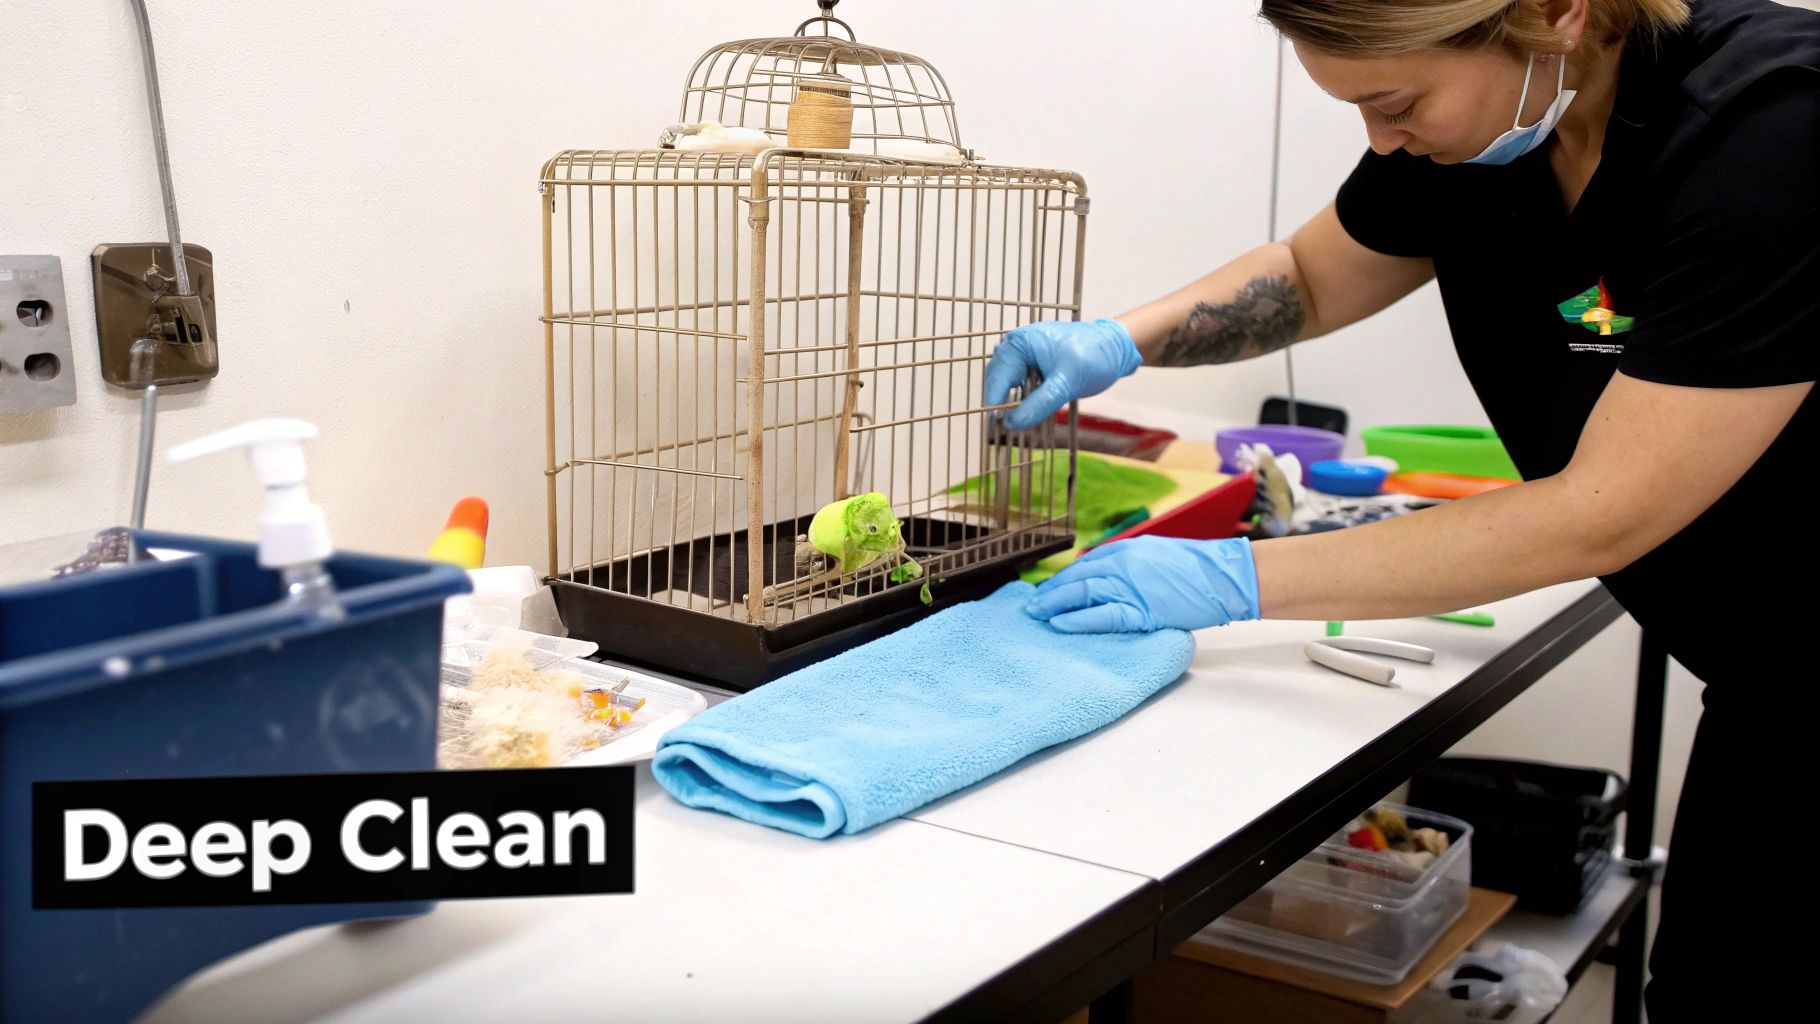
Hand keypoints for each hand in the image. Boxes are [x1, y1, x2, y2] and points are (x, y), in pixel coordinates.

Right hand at [983, 318, 1142, 430]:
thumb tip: (1011, 424)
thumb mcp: (1066, 384)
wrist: (1116, 348)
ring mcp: (1024, 353)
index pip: (996, 377)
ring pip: (1007, 383)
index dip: (994, 404)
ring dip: (1010, 401)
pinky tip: (1028, 409)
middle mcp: (1017, 345)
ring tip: (1018, 420)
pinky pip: (1019, 382)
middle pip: (997, 380)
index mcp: (1020, 342)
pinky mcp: (1033, 362)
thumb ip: (1038, 404)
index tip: (997, 427)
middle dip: (1001, 403)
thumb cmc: (1095, 356)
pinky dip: (1021, 397)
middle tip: (1007, 427)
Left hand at [1027, 535, 1260, 632]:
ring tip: (1036, 615)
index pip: (1085, 564)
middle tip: (1031, 606)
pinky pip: (1103, 614)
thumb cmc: (1197, 569)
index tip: (1046, 590)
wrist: (1226, 576)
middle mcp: (1124, 562)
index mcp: (1128, 549)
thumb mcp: (1156, 556)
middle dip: (1051, 592)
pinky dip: (1078, 619)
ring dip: (1055, 604)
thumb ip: (1130, 566)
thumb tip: (1107, 579)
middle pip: (1078, 578)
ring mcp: (1132, 584)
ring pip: (1083, 593)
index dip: (1062, 579)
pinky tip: (1059, 623)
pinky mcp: (1142, 608)